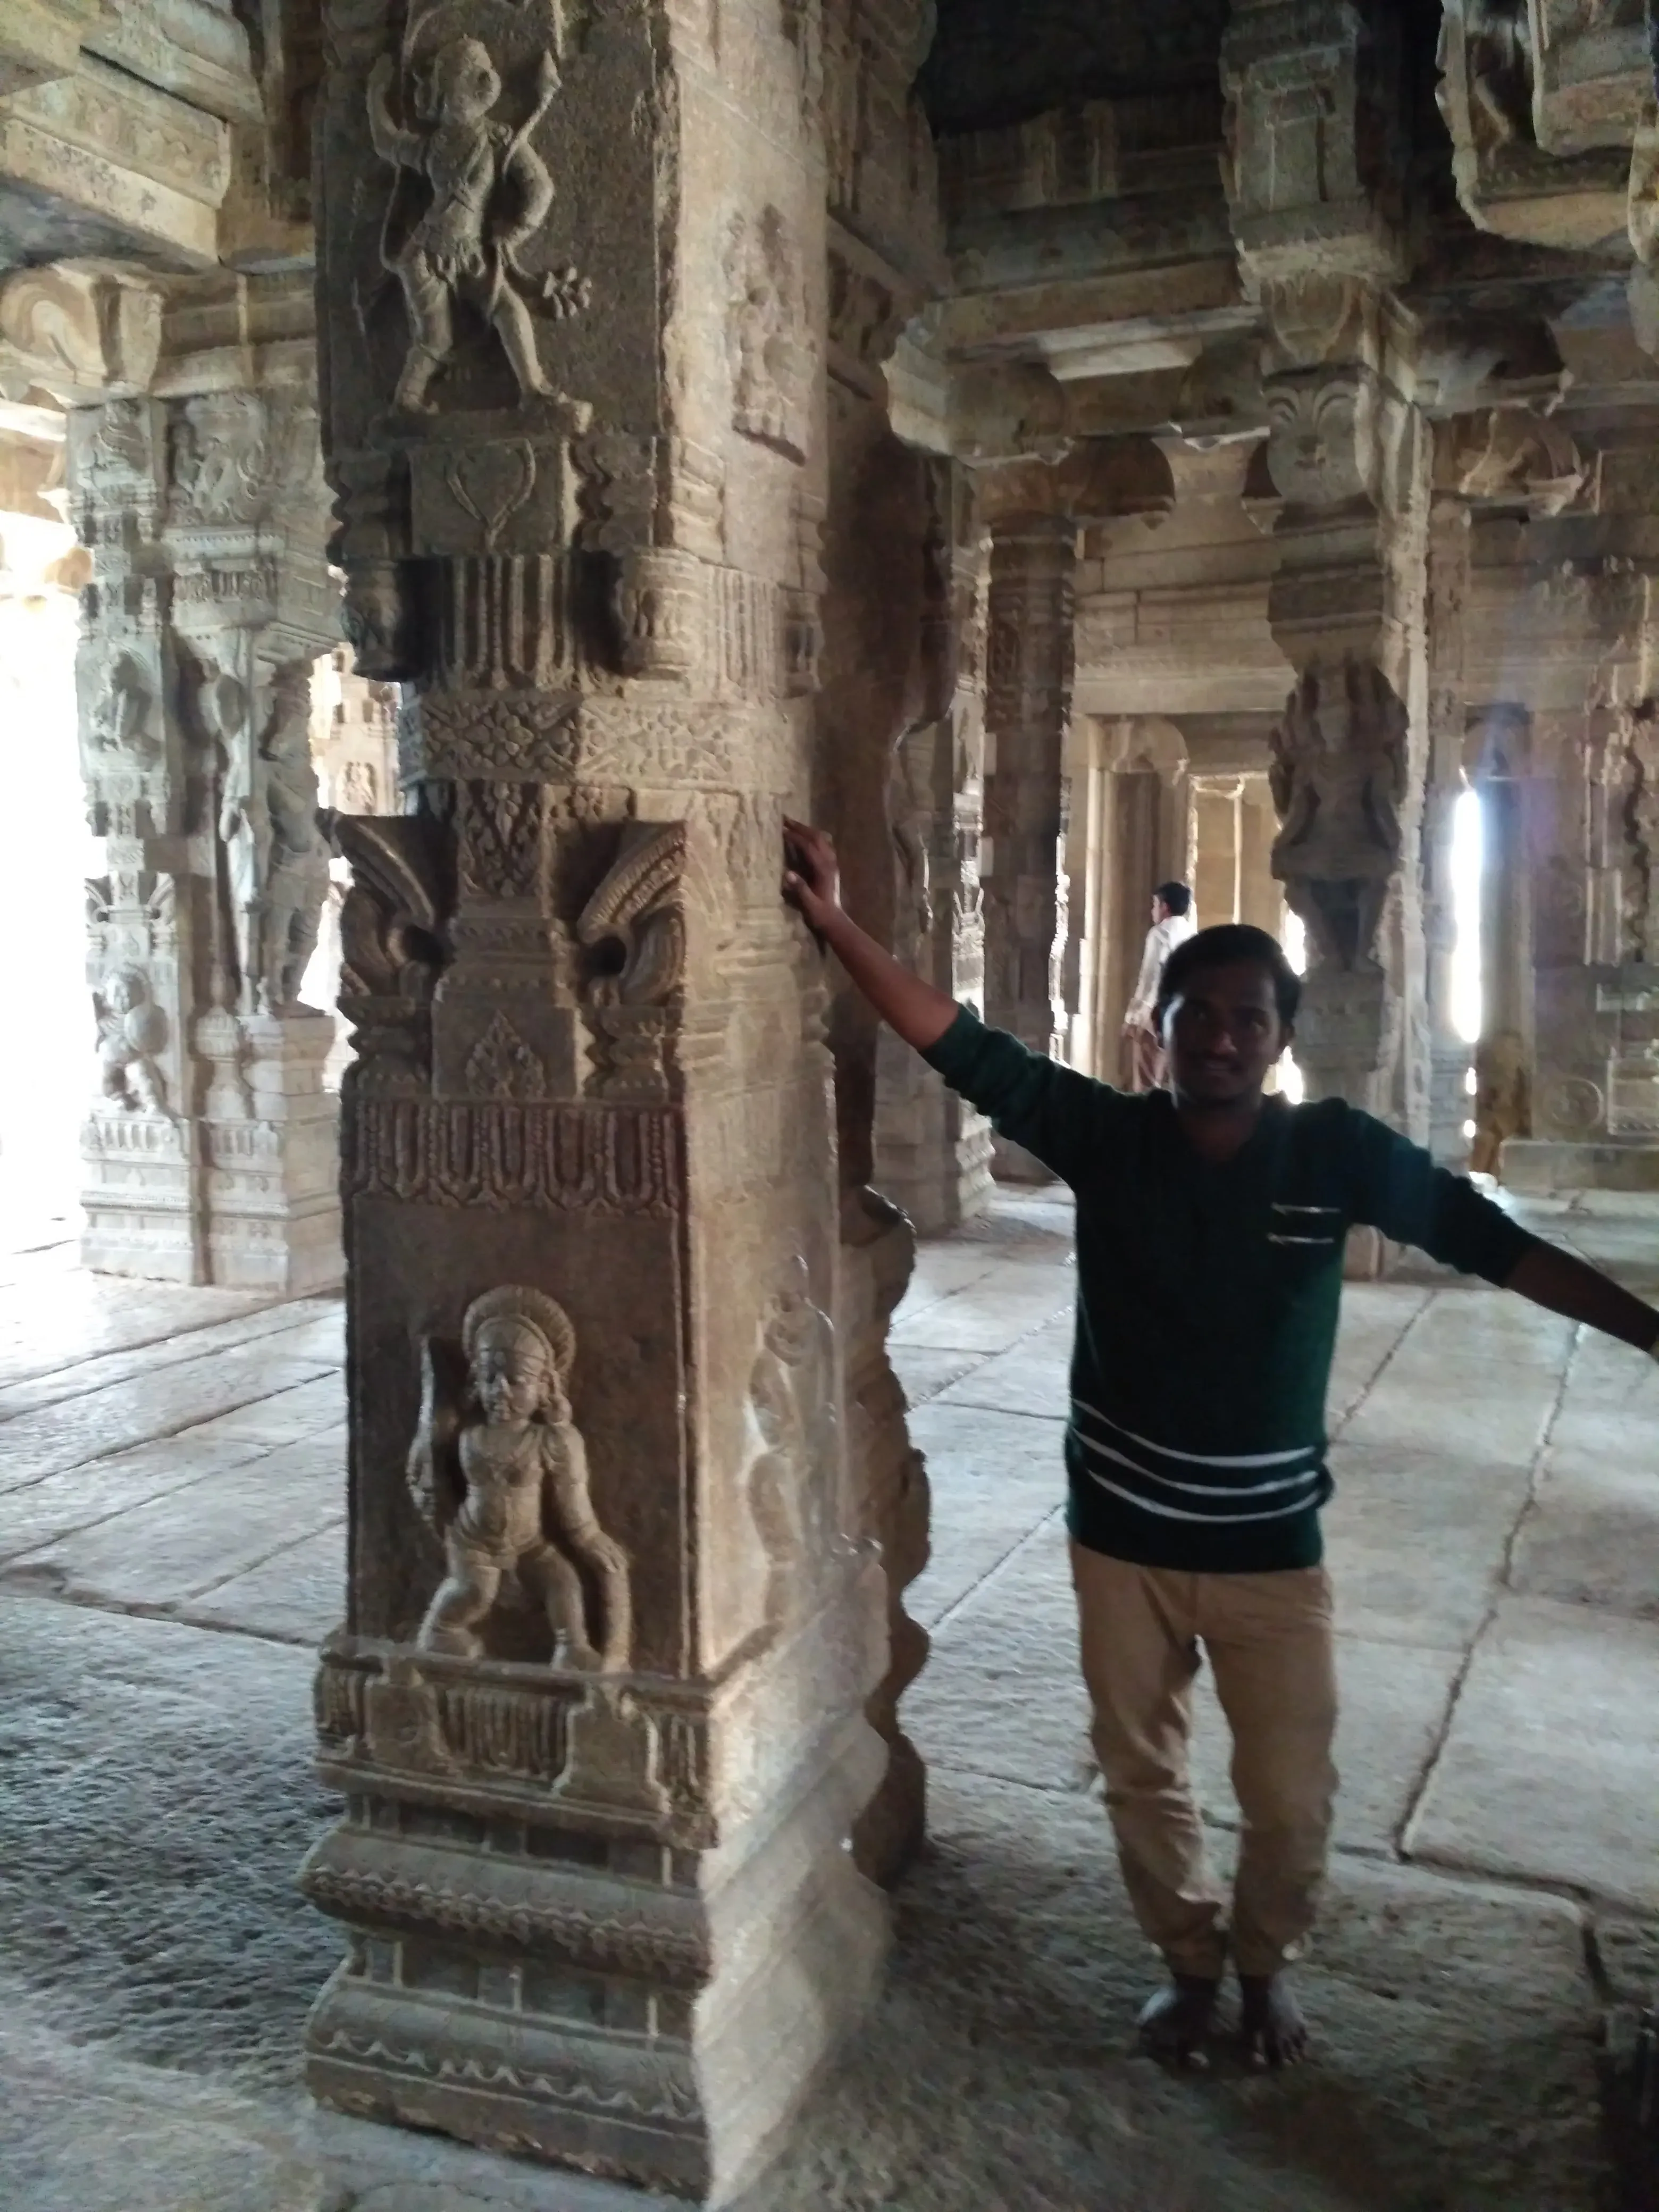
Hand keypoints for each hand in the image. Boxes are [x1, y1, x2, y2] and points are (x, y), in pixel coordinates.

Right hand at [782, 817, 842, 935]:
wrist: (834, 921)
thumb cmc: (820, 914)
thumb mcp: (809, 904)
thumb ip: (800, 889)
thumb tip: (787, 873)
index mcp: (823, 870)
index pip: (808, 847)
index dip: (795, 837)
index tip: (782, 830)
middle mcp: (830, 863)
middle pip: (817, 837)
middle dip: (801, 827)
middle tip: (785, 820)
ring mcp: (832, 864)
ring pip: (822, 839)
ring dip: (808, 830)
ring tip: (793, 825)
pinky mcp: (831, 867)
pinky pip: (824, 845)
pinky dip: (814, 838)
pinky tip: (805, 838)